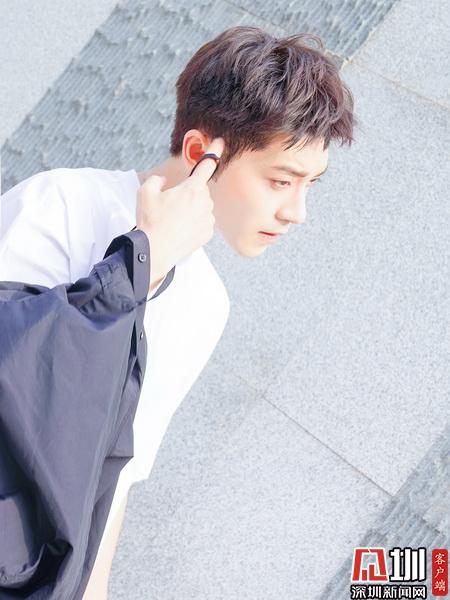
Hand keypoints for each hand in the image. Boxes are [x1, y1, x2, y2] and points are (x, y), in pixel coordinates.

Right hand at [135, 137, 223, 288]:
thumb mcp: (145, 192)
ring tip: (173, 221)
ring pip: (201, 207)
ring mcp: (208, 218)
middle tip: (170, 206)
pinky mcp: (208, 233)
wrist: (156, 250)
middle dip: (188, 194)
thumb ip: (156, 181)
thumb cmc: (151, 221)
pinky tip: (180, 230)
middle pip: (199, 191)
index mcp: (192, 188)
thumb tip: (163, 182)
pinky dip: (193, 223)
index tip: (220, 143)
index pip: (206, 165)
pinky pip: (202, 222)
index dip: (214, 151)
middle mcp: (205, 202)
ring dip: (190, 210)